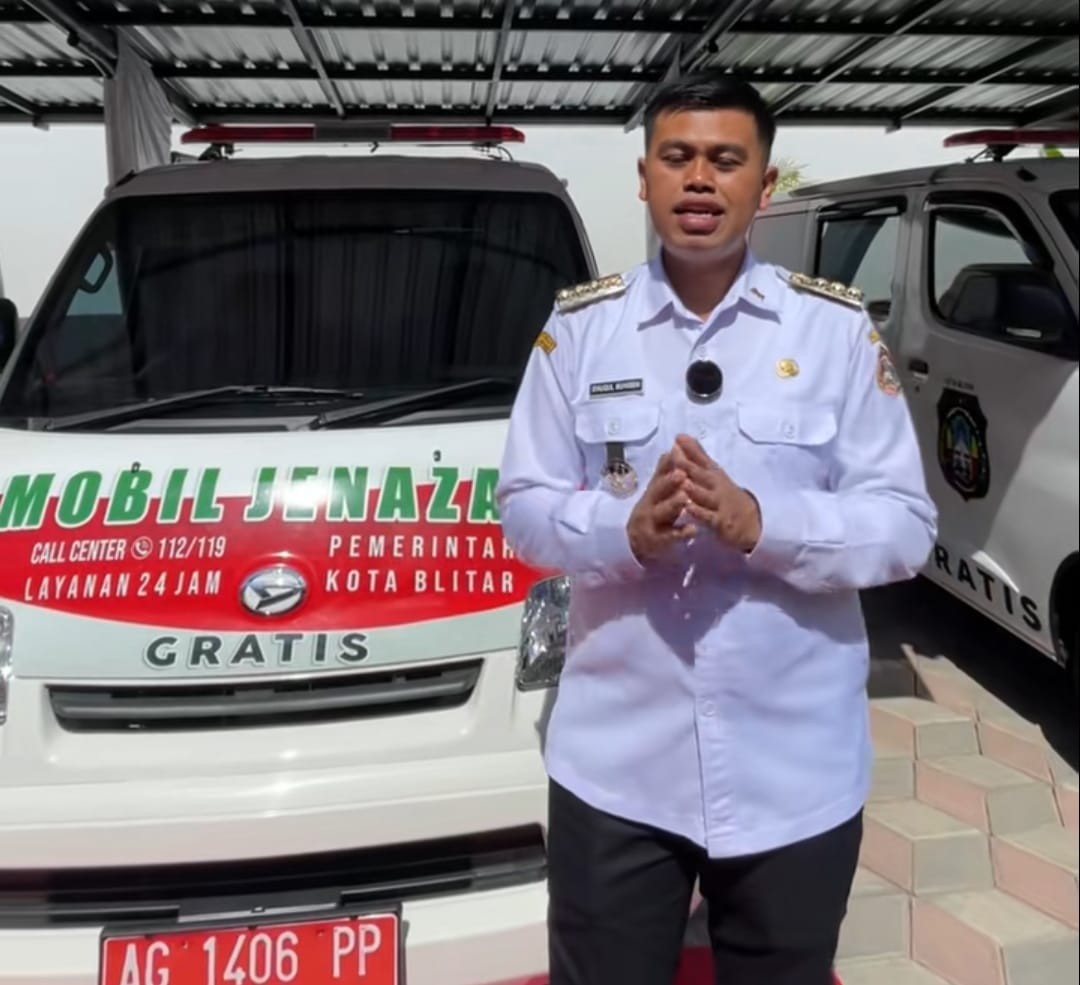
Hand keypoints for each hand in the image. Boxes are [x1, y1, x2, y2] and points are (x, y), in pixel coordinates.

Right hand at [626, 452, 696, 563]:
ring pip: (660, 513)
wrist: (636, 542)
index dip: (668, 465)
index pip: (659, 474)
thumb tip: (673, 449)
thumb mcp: (656, 492)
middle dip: (668, 482)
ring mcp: (651, 523)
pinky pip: (668, 537)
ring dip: (672, 505)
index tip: (677, 453)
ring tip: (684, 498)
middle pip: (657, 491)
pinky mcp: (656, 541)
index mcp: (653, 491)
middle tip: (682, 474)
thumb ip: (664, 473)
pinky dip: (680, 533)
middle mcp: (649, 504)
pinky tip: (693, 530)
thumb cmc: (653, 511)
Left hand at [671, 434, 761, 552]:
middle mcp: (716, 486)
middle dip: (688, 465)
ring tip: (683, 482)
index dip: (690, 449)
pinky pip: (709, 517)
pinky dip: (699, 513)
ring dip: (694, 489)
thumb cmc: (723, 493)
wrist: (749, 521)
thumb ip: (697, 456)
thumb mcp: (713, 472)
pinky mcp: (720, 522)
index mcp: (713, 473)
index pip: (701, 459)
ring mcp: (719, 504)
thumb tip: (681, 436)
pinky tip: (687, 509)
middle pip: (702, 475)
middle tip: (675, 455)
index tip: (678, 438)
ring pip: (705, 496)